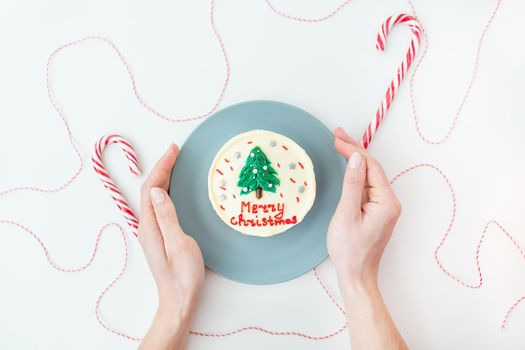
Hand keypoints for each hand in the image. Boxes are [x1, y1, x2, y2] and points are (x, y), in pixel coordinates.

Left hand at [138, 144, 203, 349]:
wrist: (178, 300)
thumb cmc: (183, 276)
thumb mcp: (180, 244)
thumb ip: (168, 217)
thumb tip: (158, 190)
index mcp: (150, 226)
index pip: (151, 189)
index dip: (162, 167)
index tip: (174, 150)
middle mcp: (147, 227)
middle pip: (150, 190)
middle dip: (162, 167)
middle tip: (175, 151)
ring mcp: (152, 232)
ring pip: (154, 197)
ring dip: (163, 177)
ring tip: (175, 162)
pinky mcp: (159, 236)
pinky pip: (159, 205)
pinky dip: (166, 190)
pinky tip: (173, 188)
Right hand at [328, 128, 400, 286]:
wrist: (356, 275)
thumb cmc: (350, 249)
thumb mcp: (347, 214)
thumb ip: (352, 185)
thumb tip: (357, 158)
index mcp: (386, 201)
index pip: (370, 166)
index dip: (353, 150)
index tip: (336, 138)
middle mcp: (390, 201)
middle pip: (372, 168)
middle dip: (354, 150)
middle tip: (336, 134)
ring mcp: (384, 206)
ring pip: (369, 175)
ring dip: (355, 159)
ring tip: (339, 144)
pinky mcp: (377, 211)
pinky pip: (367, 186)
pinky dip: (356, 174)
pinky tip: (348, 166)